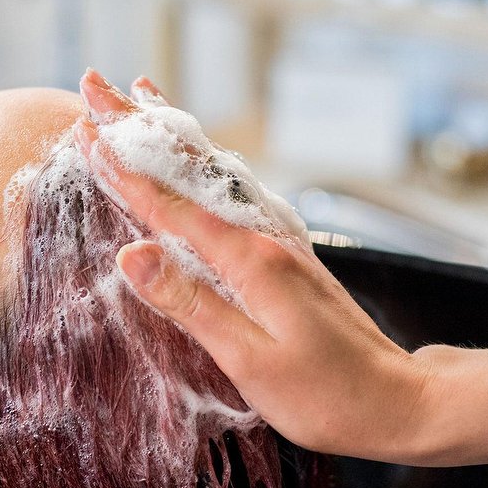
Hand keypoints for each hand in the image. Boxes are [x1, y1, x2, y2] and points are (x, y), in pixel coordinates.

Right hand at [76, 70, 432, 463]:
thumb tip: (131, 254)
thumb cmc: (328, 395)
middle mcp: (265, 238)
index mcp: (251, 260)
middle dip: (141, 126)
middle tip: (99, 85)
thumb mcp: (251, 361)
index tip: (84, 133)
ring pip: (213, 176)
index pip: (169, 207)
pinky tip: (194, 166)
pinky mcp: (286, 258)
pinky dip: (200, 170)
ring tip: (142, 99)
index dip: (122, 171)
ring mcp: (279, 244)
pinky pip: (231, 198)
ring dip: (170, 137)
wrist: (403, 401)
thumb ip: (191, 304)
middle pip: (191, 171)